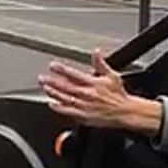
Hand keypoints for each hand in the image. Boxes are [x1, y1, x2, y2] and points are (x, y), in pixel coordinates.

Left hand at [37, 50, 162, 135]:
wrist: (125, 112)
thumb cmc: (118, 95)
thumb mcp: (112, 75)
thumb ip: (101, 63)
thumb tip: (97, 51)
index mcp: (93, 83)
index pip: (74, 74)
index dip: (62, 70)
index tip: (53, 65)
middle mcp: (87, 94)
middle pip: (66, 87)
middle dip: (52, 81)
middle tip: (42, 78)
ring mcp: (84, 106)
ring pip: (65, 98)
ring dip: (53, 93)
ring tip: (45, 88)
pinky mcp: (84, 116)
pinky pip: (68, 112)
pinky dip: (59, 108)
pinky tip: (52, 104)